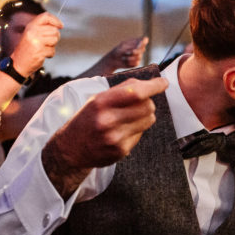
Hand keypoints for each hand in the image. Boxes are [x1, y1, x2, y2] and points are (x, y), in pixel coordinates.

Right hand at [11, 12, 61, 76]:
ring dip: (52, 46)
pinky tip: (42, 55)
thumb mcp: (31, 34)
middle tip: (47, 42)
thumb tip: (58, 25)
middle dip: (54, 37)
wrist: (18, 63)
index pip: (45, 16)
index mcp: (31, 26)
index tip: (61, 25)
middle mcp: (32, 32)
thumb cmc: (27, 48)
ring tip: (43, 48)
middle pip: (54, 30)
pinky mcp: (40, 51)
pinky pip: (52, 51)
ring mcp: (36, 42)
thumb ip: (42, 28)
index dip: (55, 20)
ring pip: (55, 39)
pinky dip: (50, 54)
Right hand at [42, 76, 167, 196]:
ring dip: (144, 116)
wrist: (70, 149)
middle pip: (147, 106)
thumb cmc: (88, 119)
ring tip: (129, 118)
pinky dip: (136, 131)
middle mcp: (108, 120)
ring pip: (148, 120)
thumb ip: (122, 89)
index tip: (164, 83)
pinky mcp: (120, 151)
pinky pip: (141, 135)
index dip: (154, 86)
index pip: (136, 92)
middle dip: (148, 103)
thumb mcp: (98, 99)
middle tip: (139, 104)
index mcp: (101, 102)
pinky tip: (122, 132)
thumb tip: (149, 83)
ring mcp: (115, 137)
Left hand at [104, 36, 147, 72]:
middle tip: (127, 52)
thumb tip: (141, 46)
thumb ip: (133, 45)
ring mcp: (138, 56)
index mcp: (136, 42)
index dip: (144, 41)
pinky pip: (136, 63)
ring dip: (130, 57)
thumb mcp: (123, 46)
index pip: (144, 40)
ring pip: (139, 56)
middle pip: (142, 49)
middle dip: (135, 51)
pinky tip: (125, 61)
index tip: (142, 42)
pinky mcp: (136, 63)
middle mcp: (139, 49)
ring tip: (123, 57)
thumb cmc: (117, 51)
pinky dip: (129, 62)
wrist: (113, 60)